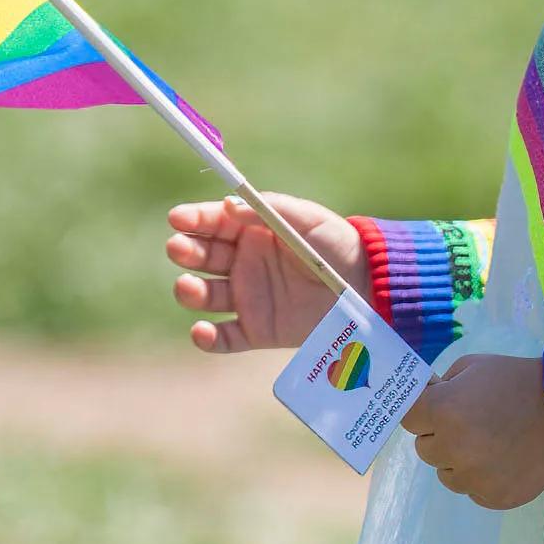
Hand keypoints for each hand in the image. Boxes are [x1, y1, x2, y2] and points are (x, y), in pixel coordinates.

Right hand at [165, 193, 367, 351]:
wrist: (367, 287)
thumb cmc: (338, 245)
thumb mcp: (309, 218)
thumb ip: (270, 208)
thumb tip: (228, 204)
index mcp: (251, 232)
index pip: (213, 223)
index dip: (193, 219)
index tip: (177, 218)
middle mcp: (242, 264)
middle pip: (202, 257)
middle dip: (186, 251)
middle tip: (179, 249)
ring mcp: (247, 298)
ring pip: (205, 296)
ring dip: (190, 291)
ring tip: (189, 286)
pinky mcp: (256, 330)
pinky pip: (224, 338)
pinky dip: (207, 338)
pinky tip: (201, 331)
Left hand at [402, 354, 543, 509]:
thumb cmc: (515, 381)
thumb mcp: (472, 367)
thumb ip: (439, 386)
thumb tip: (419, 402)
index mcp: (444, 410)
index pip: (408, 419)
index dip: (423, 411)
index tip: (437, 408)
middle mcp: (454, 448)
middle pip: (425, 449)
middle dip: (441, 435)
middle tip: (471, 422)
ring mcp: (475, 477)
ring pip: (446, 474)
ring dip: (459, 460)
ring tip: (490, 441)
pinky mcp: (494, 498)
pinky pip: (472, 491)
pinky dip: (482, 478)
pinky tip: (504, 458)